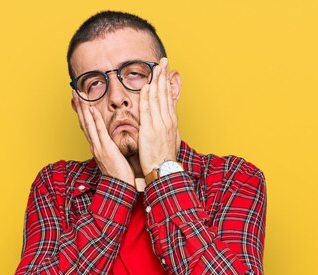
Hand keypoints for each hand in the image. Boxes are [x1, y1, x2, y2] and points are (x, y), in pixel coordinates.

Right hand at [72, 91, 134, 185]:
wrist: (120, 188)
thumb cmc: (120, 176)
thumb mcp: (114, 160)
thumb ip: (112, 150)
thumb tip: (113, 144)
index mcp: (97, 148)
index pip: (88, 127)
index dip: (83, 114)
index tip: (81, 101)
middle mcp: (95, 146)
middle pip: (84, 123)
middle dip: (79, 107)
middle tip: (74, 92)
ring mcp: (99, 147)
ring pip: (88, 124)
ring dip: (84, 108)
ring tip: (79, 95)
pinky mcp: (106, 149)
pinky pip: (99, 131)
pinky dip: (95, 119)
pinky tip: (92, 108)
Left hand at [138, 57, 180, 175]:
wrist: (164, 171)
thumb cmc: (164, 159)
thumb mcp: (170, 140)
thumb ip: (167, 128)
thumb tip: (167, 121)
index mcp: (171, 122)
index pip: (169, 97)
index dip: (167, 83)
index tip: (166, 71)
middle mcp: (168, 120)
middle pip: (165, 93)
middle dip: (164, 76)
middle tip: (163, 61)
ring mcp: (160, 124)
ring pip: (157, 98)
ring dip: (156, 81)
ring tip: (155, 67)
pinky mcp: (150, 130)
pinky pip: (148, 109)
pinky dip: (147, 96)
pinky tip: (146, 86)